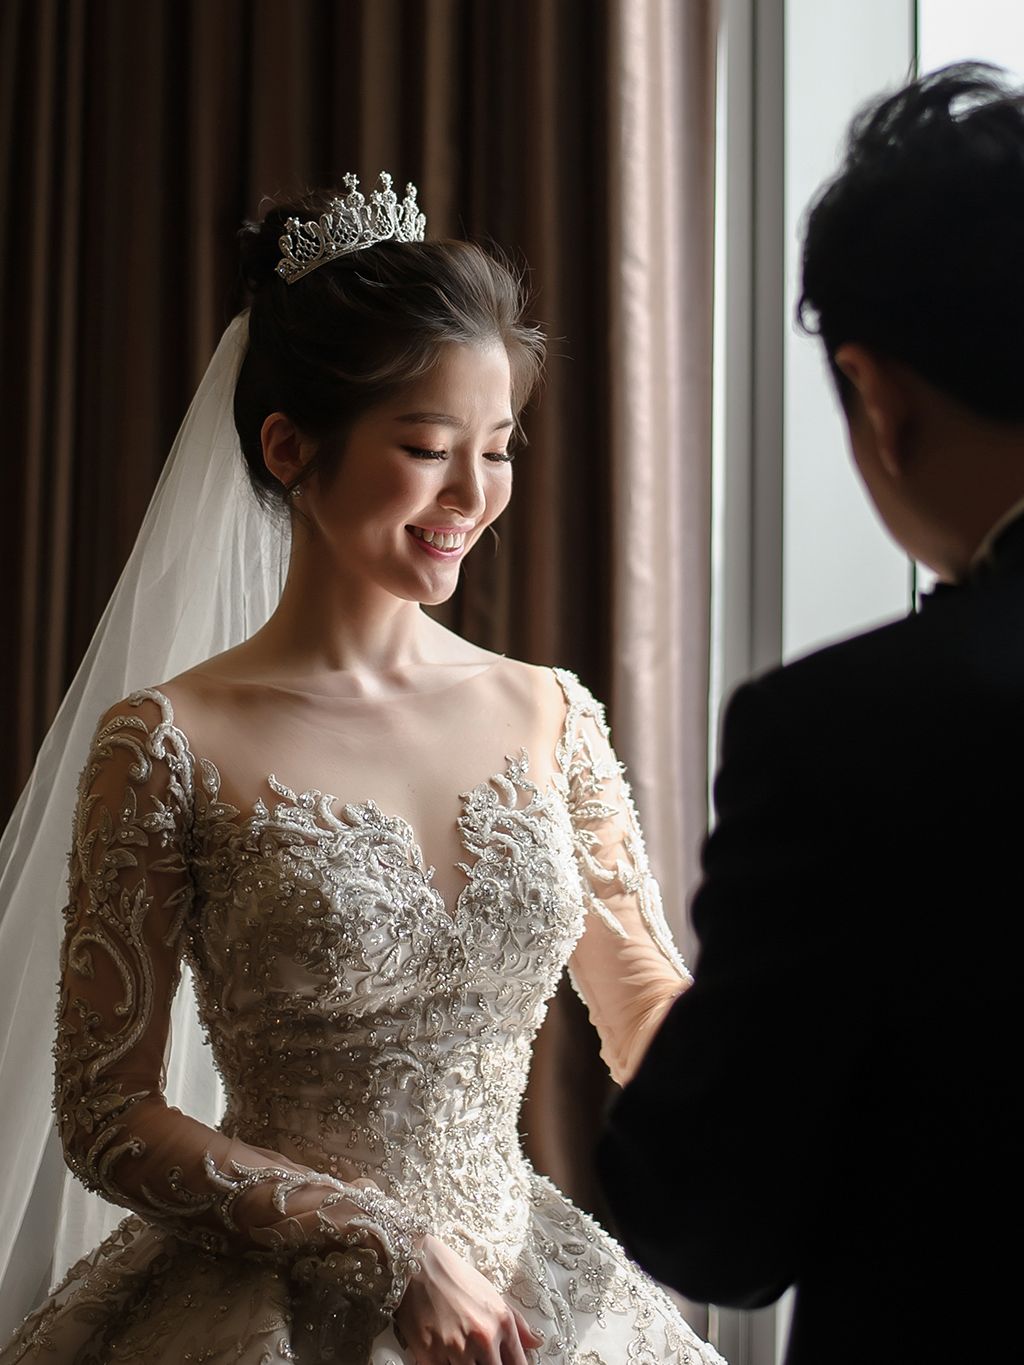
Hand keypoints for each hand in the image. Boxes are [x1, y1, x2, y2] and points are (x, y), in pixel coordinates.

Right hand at [395, 1233, 543, 1363]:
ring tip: (465, 1356)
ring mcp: (456, 1349)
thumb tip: (537, 1344)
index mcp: (501, 1322)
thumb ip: (517, 1323)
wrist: (418, 1264)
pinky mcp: (430, 1356)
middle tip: (483, 1360)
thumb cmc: (456, 1277)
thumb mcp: (492, 1294)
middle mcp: (482, 1337)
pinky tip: (448, 1359)